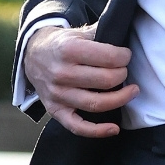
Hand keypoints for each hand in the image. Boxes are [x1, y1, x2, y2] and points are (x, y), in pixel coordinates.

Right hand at [23, 24, 138, 138]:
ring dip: (120, 99)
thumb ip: (101, 34)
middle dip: (123, 75)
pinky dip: (98, 131)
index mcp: (68, 50)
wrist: (32, 56)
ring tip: (131, 91)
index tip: (126, 56)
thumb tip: (125, 34)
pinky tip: (114, 129)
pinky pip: (78, 127)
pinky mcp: (55, 111)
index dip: (124, 57)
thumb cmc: (62, 44)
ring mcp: (58, 94)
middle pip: (106, 80)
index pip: (108, 57)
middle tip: (125, 71)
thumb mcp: (77, 32)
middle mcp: (62, 73)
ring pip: (96, 104)